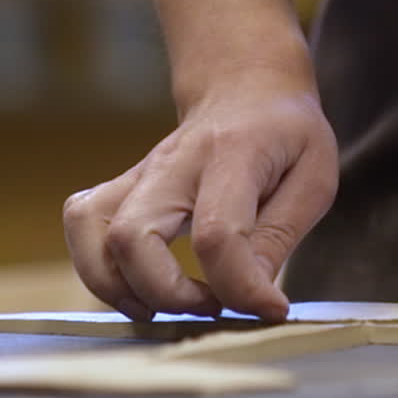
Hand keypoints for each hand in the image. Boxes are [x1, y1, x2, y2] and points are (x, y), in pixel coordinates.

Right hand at [63, 69, 338, 321]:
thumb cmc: (285, 135)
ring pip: (90, 230)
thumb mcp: (314, 176)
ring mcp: (139, 173)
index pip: (215, 232)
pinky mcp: (121, 187)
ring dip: (118, 286)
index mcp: (232, 154)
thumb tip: (254, 299)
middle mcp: (173, 162)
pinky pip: (83, 226)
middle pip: (131, 235)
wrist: (246, 90)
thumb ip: (280, 236)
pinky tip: (141, 287)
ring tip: (167, 307)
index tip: (269, 307)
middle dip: (165, 293)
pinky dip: (99, 268)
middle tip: (212, 306)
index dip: (239, 285)